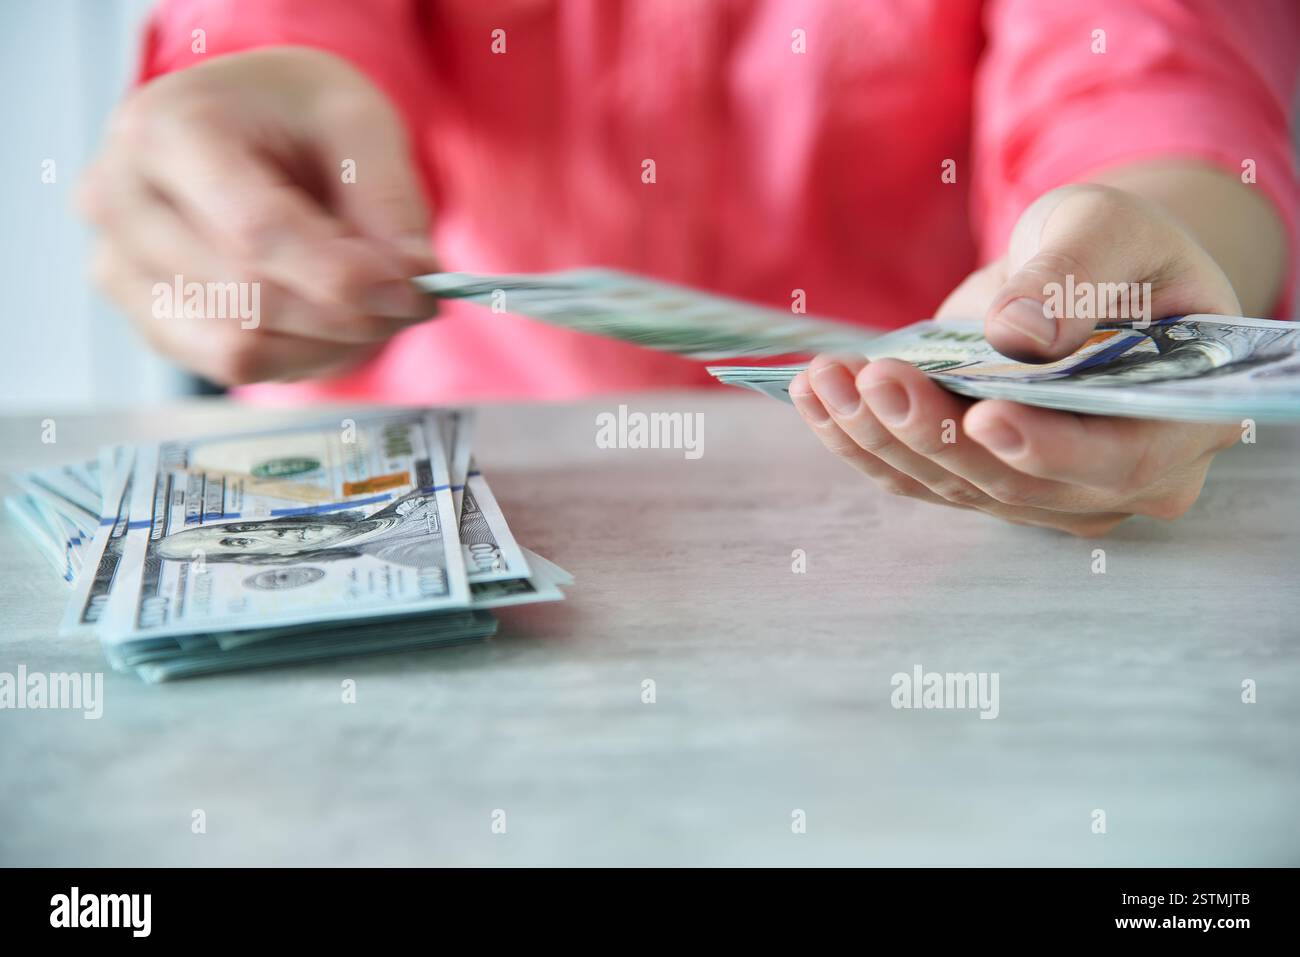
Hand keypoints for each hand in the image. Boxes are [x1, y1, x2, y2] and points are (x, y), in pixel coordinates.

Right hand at [78, 47, 438, 384]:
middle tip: (412, 301)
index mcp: (165, 130)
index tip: (416, 291)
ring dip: (328, 343)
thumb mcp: (358, 123)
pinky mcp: (146, 316)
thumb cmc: (295, 112)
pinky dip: (300, 355)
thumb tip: (418, 278)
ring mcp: (122, 267)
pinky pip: (232, 365)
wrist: (245, 120)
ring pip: (240, 347)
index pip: (257, 231)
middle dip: (349, 314)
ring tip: (372, 306)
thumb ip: (390, 201)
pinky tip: (331, 320)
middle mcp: (121, 202)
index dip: (345, 276)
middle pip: (250, 298)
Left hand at [792, 184, 1242, 535]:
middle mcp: (1116, 479)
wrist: (1077, 274)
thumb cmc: (1113, 249)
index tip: (983, 415)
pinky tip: (817, 397)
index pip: (1118, 458)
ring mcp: (1045, 490)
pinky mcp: (981, 482)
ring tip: (828, 378)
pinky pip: (915, 477)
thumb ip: (1072, 277)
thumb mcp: (1106, 231)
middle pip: (1016, 481)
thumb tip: (1016, 333)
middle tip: (874, 375)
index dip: (1049, 447)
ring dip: (880, 436)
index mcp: (1179, 421)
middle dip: (935, 432)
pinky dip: (860, 440)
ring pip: (954, 484)